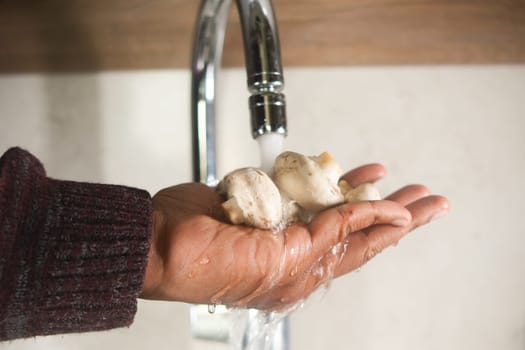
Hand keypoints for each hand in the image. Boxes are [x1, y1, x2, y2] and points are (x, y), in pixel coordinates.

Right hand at [141, 164, 448, 310]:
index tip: (417, 211)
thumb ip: (323, 241)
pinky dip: (323, 172)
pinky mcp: (262, 198)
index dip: (391, 227)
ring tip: (396, 177)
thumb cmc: (209, 266)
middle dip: (395, 210)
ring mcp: (279, 221)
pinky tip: (344, 165)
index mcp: (301, 273)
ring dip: (366, 187)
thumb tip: (360, 220)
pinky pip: (300, 183)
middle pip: (356, 227)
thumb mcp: (278, 264)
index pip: (359, 249)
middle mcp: (296, 248)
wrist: (161, 242)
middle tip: (428, 199)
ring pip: (332, 201)